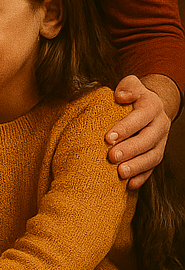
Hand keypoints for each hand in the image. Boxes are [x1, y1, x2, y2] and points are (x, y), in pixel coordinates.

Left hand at [107, 74, 178, 188]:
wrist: (150, 107)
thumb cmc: (133, 96)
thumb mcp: (131, 85)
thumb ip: (127, 86)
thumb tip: (121, 96)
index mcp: (153, 107)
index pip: (141, 117)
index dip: (126, 128)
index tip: (108, 137)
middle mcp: (160, 125)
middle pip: (148, 140)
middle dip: (130, 150)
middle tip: (111, 157)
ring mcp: (161, 142)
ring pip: (153, 157)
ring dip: (137, 167)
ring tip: (120, 173)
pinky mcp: (157, 154)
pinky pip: (152, 169)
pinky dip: (142, 177)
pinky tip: (129, 185)